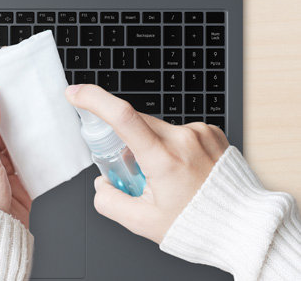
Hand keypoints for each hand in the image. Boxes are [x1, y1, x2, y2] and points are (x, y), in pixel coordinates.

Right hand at [66, 84, 228, 243]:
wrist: (241, 223)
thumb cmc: (197, 224)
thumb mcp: (143, 223)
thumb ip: (110, 202)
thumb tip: (101, 184)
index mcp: (165, 160)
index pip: (123, 118)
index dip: (94, 100)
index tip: (75, 94)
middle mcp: (183, 139)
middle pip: (136, 122)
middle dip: (126, 141)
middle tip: (136, 171)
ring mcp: (200, 132)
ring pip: (156, 128)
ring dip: (150, 145)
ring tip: (167, 176)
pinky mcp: (210, 131)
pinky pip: (177, 131)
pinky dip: (170, 145)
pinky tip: (183, 167)